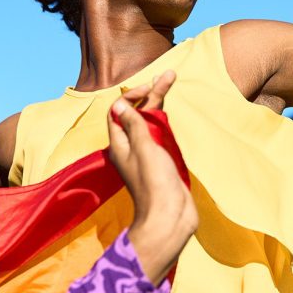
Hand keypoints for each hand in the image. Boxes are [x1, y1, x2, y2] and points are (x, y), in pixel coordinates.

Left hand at [108, 71, 197, 283]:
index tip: (150, 87)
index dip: (131, 96)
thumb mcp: (143, 148)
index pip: (118, 112)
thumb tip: (118, 105)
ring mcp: (147, 156)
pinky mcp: (163, 164)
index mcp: (120, 145)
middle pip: (137, 114)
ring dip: (159, 104)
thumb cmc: (154, 183)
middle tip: (169, 74)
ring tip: (172, 82)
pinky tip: (174, 113)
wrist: (170, 218)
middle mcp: (131, 149)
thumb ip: (134, 125)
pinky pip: (162, 137)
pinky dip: (167, 122)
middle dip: (151, 94)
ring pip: (150, 123)